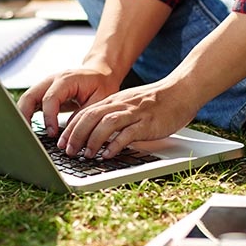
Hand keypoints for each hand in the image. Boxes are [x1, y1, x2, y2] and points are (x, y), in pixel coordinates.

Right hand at [17, 69, 120, 136]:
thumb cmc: (101, 85)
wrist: (100, 73)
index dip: (48, 117)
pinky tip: (29, 129)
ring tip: (26, 135)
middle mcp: (52, 80)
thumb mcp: (99, 99)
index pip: (50, 98)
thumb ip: (84, 114)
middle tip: (29, 135)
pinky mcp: (45, 93)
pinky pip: (31, 103)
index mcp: (66, 79)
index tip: (52, 133)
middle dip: (25, 116)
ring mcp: (46, 86)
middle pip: (30, 96)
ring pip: (26, 99)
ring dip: (23, 117)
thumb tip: (69, 132)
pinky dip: (27, 116)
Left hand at [57, 80, 199, 158]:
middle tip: (68, 151)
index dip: (71, 128)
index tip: (62, 142)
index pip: (85, 112)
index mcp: (115, 100)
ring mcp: (134, 113)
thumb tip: (99, 131)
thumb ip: (116, 114)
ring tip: (86, 155)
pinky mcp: (147, 123)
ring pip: (105, 124)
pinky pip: (127, 134)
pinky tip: (108, 155)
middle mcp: (121, 105)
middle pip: (90, 118)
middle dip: (76, 135)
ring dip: (92, 141)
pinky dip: (115, 145)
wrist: (182, 90)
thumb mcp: (131, 103)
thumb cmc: (159, 100)